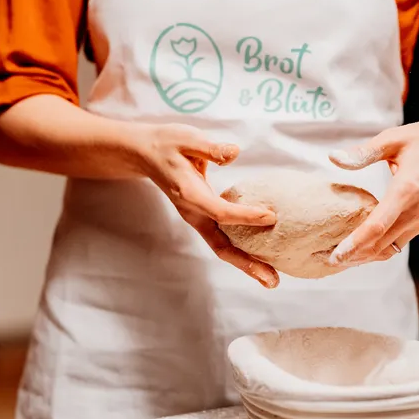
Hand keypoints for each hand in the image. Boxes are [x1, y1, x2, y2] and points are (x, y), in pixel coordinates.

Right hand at [134, 124, 279, 287]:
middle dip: (247, 264)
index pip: (222, 212)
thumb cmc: (168, 143)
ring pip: (222, 248)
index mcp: (190, 195)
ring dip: (246, 265)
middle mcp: (193, 213)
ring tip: (271, 279)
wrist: (145, 153)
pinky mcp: (202, 218)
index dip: (246, 216)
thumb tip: (233, 153)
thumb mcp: (188, 138)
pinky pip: (223, 240)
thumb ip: (211, 148)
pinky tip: (260, 258)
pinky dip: (241, 253)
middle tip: (273, 280)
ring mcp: (197, 219)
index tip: (270, 217)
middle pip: (222, 247)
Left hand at [327, 121, 418, 265]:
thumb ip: (363, 152)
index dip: (354, 244)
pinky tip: (366, 245)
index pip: (376, 227)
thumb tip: (333, 158)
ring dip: (368, 255)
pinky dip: (382, 247)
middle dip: (355, 256)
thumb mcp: (395, 138)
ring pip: (391, 247)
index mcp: (406, 190)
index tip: (336, 255)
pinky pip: (401, 240)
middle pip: (381, 245)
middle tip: (329, 261)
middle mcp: (417, 211)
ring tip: (344, 258)